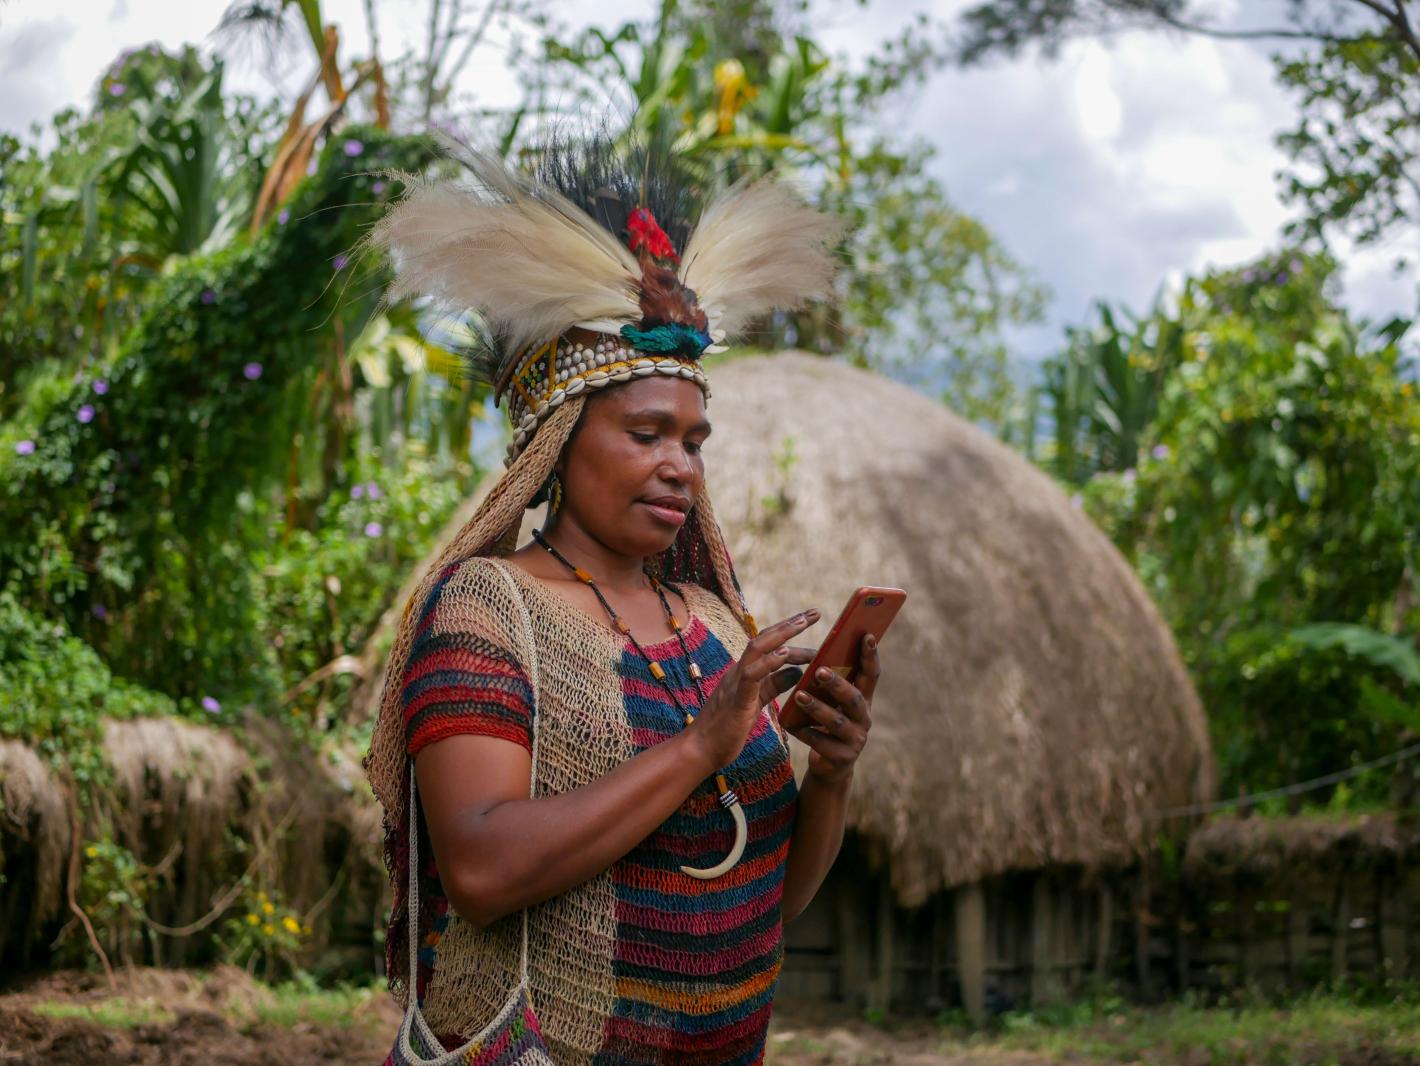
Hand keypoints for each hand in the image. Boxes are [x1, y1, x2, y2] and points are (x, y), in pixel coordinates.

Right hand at [685, 609, 820, 769]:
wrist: (701, 751)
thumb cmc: (727, 729)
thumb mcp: (757, 702)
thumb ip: (775, 685)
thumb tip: (797, 670)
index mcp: (745, 672)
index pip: (769, 646)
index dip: (790, 634)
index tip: (811, 624)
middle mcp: (739, 671)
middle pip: (764, 638)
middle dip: (790, 624)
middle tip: (814, 613)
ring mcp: (735, 683)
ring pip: (756, 648)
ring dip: (781, 634)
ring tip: (802, 623)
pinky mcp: (736, 699)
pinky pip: (751, 675)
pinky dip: (768, 662)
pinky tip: (785, 654)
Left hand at [785, 633, 878, 784]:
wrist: (830, 766)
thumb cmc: (828, 725)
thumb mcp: (834, 704)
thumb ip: (833, 684)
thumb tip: (820, 656)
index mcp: (863, 700)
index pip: (871, 675)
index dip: (870, 656)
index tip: (866, 635)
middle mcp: (864, 719)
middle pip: (855, 699)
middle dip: (837, 685)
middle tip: (819, 671)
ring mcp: (855, 740)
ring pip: (836, 722)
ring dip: (817, 708)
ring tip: (799, 696)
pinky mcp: (842, 758)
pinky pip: (821, 743)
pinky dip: (805, 732)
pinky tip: (791, 724)